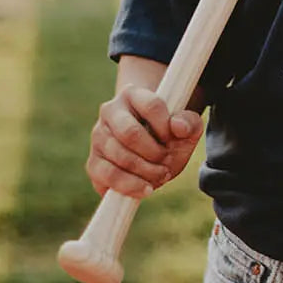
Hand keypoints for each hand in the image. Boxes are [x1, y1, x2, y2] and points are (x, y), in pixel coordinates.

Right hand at [87, 86, 203, 199]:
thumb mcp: (186, 127)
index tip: (173, 139)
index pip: (151, 105)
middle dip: (154, 152)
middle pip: (130, 133)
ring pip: (119, 156)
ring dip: (146, 170)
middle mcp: (110, 111)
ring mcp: (98, 137)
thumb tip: (178, 126)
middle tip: (167, 160)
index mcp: (133, 94)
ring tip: (161, 174)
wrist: (148, 151)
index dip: (166, 127)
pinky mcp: (93, 163)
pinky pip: (108, 175)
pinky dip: (130, 185)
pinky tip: (147, 188)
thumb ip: (190, 122)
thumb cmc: (167, 136)